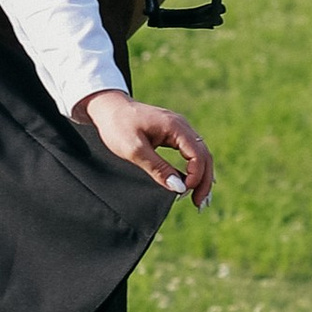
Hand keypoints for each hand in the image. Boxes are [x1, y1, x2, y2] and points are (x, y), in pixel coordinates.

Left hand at [78, 89, 213, 206]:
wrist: (107, 107)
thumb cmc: (118, 126)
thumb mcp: (135, 150)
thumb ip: (158, 168)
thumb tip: (179, 187)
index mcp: (176, 127)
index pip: (198, 155)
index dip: (196, 176)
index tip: (184, 192)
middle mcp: (182, 126)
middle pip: (204, 155)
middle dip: (204, 181)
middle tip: (199, 204)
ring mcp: (179, 129)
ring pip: (200, 154)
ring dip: (202, 176)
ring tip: (199, 199)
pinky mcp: (173, 134)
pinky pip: (191, 152)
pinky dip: (194, 169)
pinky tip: (192, 183)